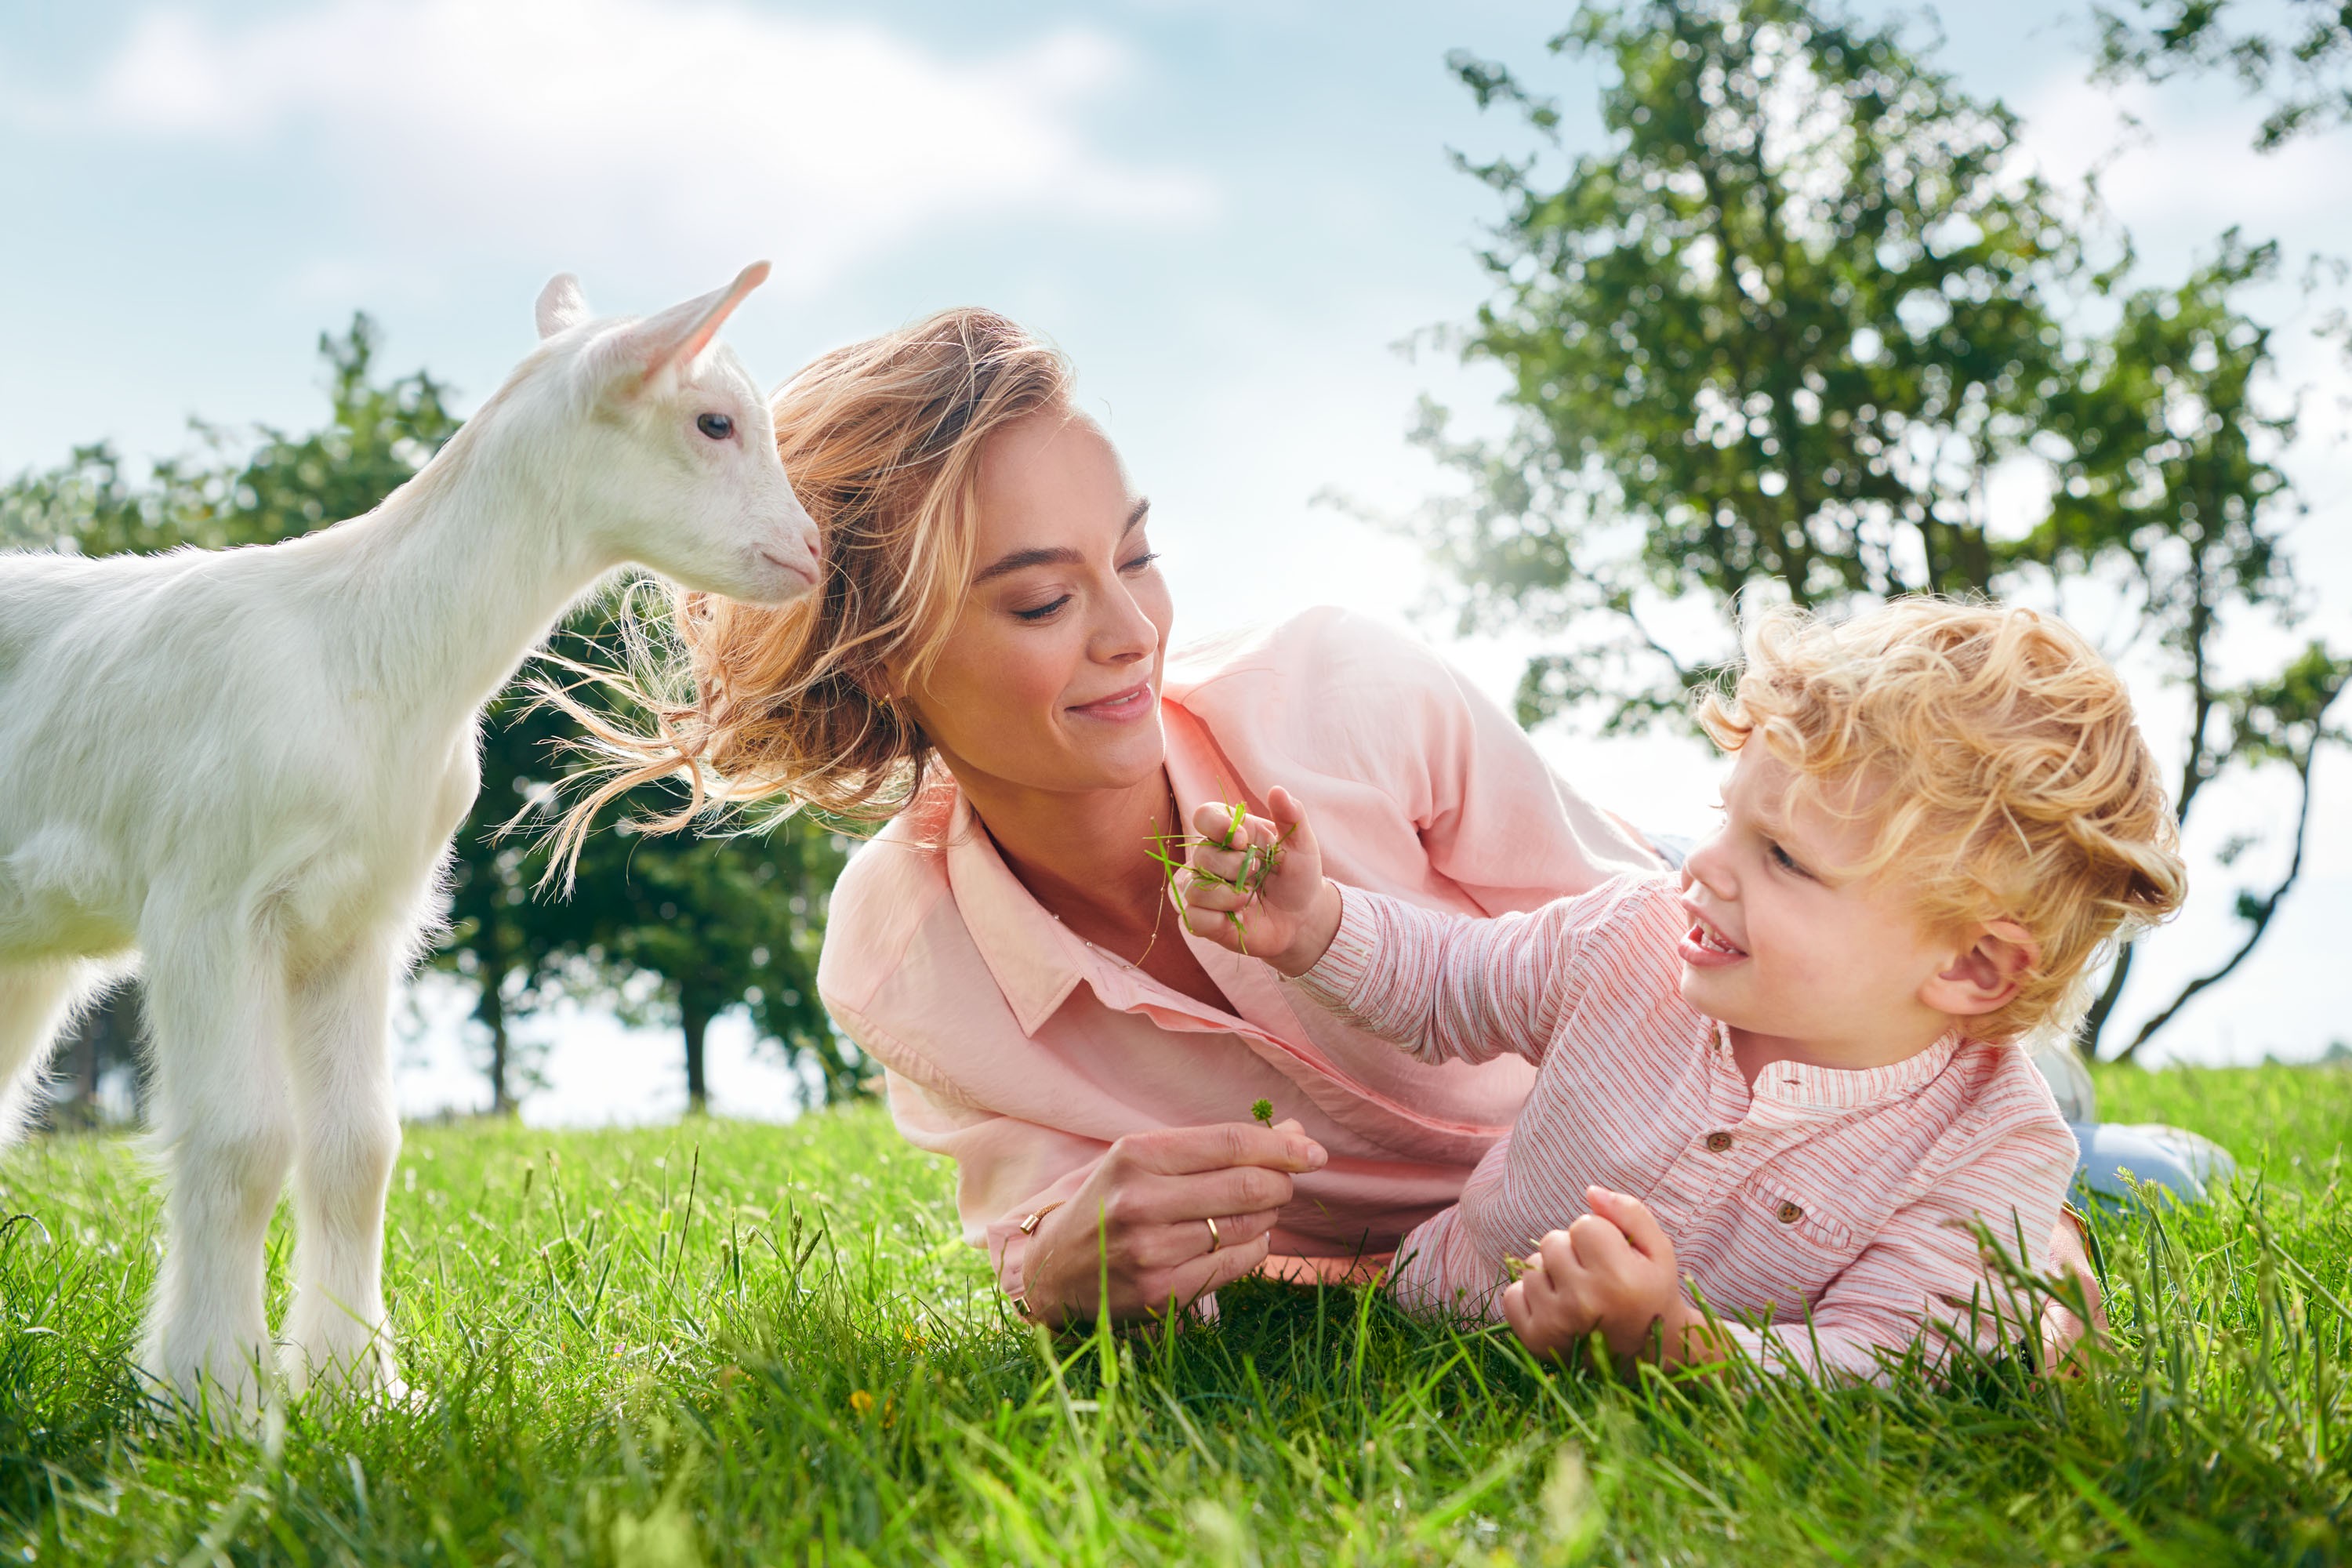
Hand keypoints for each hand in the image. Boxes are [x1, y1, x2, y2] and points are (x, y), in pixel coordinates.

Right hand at [1016, 1118, 1327, 1326]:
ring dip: (1267, 1216)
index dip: (1283, 1147)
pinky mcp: (1160, 1293)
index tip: (1313, 1152)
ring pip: (1247, 1227)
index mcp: (1135, 1155)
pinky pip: (1235, 1264)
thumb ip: (1215, 1146)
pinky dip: (1253, 1248)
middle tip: (1286, 1182)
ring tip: (1255, 1210)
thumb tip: (1295, 1134)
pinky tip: (1241, 1239)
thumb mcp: (1145, 1159)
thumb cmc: (1110, 1201)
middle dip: (1281, 1182)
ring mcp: (1150, 1252)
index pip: (1231, 1143)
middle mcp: (1141, 1201)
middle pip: (1248, 1186)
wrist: (1051, 1269)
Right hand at [1173, 787, 1341, 975]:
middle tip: (1257, 874)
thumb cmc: (1298, 876)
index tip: (1243, 840)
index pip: (1204, 816)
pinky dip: (1216, 919)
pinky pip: (1193, 918)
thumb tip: (1277, 790)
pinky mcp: (1205, 919)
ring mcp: (1206, 889)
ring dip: (1226, 896)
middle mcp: (1212, 859)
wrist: (1303, 917)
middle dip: (1233, 867)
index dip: (1217, 826)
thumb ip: (1292, 816)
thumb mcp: (1301, 844)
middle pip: (1200, 856)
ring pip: (1192, 889)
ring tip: (1249, 899)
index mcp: (1231, 834)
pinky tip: (1239, 917)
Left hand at [1500, 1187, 1698, 1364]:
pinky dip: (1530, 1296)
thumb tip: (1590, 1190)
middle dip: (1572, 1250)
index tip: (1614, 1258)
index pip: (1583, 1224)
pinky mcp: (1535, 1339)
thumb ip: (1629, 1212)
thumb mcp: (1657, 1250)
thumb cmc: (1651, 1292)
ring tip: (1579, 1293)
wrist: (1646, 1354)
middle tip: (1596, 1276)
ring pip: (1531, 1266)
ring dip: (1551, 1273)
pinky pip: (1511, 1294)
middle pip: (1552, 1241)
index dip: (1599, 1235)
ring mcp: (1555, 1323)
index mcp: (1619, 1280)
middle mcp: (1584, 1303)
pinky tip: (1558, 1307)